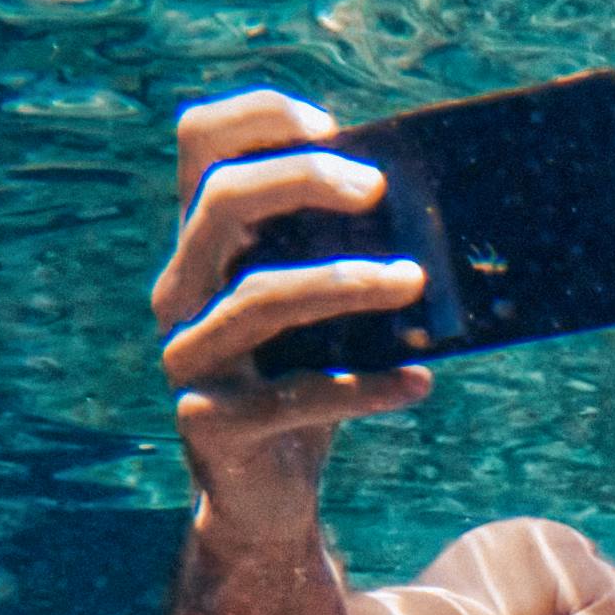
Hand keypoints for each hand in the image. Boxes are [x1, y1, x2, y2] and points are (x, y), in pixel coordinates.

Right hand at [151, 89, 431, 535]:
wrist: (266, 497)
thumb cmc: (306, 381)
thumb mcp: (323, 310)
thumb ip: (343, 253)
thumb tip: (433, 207)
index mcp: (204, 246)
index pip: (200, 144)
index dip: (258, 118)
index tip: (332, 125)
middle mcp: (182, 291)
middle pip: (221, 202)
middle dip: (303, 181)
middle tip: (379, 190)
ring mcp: (189, 357)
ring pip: (258, 297)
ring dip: (344, 283)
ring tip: (414, 280)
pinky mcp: (210, 423)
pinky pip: (291, 396)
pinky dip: (363, 389)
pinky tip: (418, 384)